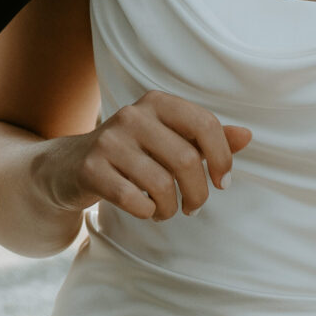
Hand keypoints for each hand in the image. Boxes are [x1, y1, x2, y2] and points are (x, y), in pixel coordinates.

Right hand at [37, 95, 248, 223]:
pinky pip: (135, 200)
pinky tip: (144, 210)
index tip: (223, 183)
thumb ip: (206, 138)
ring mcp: (109, 141)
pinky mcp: (90, 168)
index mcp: (157, 103)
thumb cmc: (132, 155)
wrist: (69, 166)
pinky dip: (147, 212)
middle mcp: (132, 115)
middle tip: (194, 207)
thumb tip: (246, 136)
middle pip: (186, 160)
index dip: (222, 158)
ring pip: (162, 185)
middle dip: (198, 193)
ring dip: (171, 208)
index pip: (205, 124)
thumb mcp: (169, 140)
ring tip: (166, 211)